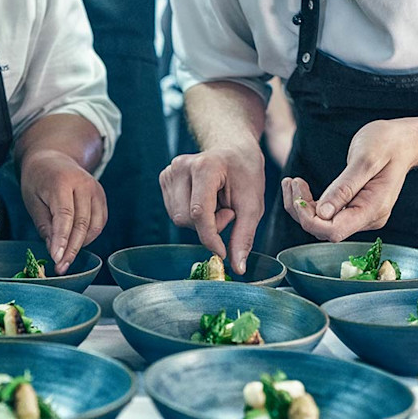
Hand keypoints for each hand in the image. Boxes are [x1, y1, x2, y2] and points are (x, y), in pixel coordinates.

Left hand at [20, 150, 106, 274]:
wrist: (53, 159)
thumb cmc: (38, 181)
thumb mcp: (32, 201)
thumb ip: (45, 225)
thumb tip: (55, 251)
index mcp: (62, 182)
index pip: (65, 215)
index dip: (62, 239)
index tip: (57, 258)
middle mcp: (83, 184)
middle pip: (82, 223)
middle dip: (72, 248)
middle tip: (62, 266)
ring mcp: (96, 189)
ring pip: (94, 225)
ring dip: (81, 244)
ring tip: (66, 255)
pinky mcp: (101, 196)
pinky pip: (100, 222)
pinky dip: (90, 236)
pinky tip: (77, 242)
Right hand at [159, 145, 264, 273]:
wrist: (235, 151)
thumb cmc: (246, 175)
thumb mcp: (252, 206)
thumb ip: (243, 237)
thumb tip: (237, 268)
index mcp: (205, 166)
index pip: (199, 212)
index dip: (210, 237)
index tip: (222, 252)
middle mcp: (181, 165)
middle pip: (186, 218)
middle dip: (209, 225)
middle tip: (228, 211)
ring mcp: (170, 170)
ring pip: (178, 218)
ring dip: (200, 221)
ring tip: (217, 204)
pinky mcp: (165, 177)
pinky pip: (174, 212)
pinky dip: (191, 215)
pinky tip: (204, 201)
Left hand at [282, 119, 417, 241]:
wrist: (403, 141)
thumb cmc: (388, 144)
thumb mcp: (365, 159)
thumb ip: (344, 187)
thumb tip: (323, 212)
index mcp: (373, 209)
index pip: (333, 231)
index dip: (310, 219)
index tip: (298, 193)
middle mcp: (368, 218)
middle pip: (324, 229)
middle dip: (301, 210)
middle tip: (292, 182)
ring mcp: (361, 215)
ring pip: (321, 224)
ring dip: (302, 206)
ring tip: (291, 182)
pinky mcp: (354, 209)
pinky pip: (326, 215)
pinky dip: (309, 203)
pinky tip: (300, 187)